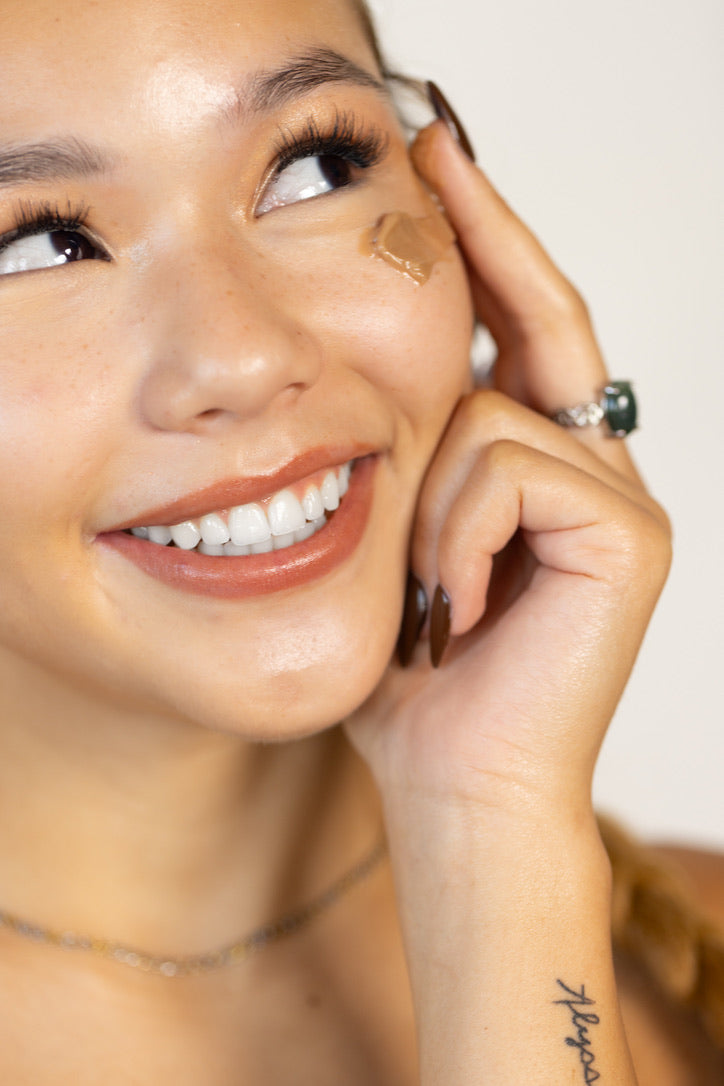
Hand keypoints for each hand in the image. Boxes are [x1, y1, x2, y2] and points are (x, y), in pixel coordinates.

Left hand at [346, 121, 670, 826]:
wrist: (457, 779)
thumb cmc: (414, 672)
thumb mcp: (393, 539)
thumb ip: (410, 458)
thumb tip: (385, 368)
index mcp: (541, 464)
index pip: (523, 326)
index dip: (488, 240)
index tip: (437, 159)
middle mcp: (596, 465)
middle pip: (539, 320)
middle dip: (484, 236)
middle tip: (433, 146)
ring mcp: (624, 498)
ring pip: (494, 414)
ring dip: (428, 501)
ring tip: (425, 592)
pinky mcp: (633, 538)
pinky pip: (513, 474)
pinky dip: (457, 538)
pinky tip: (453, 610)